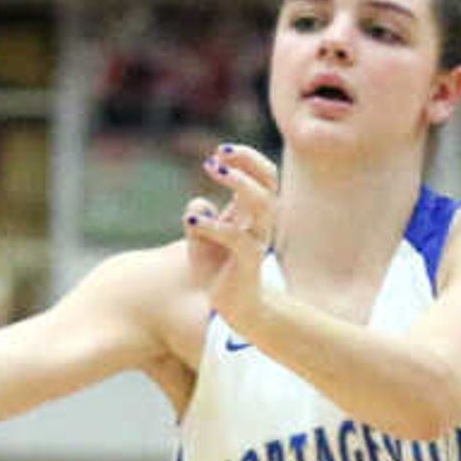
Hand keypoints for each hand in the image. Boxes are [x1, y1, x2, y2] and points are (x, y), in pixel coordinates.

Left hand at [181, 143, 277, 324]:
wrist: (232, 307)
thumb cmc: (217, 270)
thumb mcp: (200, 239)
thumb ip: (198, 217)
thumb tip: (198, 204)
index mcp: (253, 213)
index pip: (263, 174)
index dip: (245, 158)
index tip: (217, 153)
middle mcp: (261, 223)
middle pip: (269, 180)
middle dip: (247, 161)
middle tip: (217, 155)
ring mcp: (258, 241)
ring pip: (263, 203)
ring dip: (238, 182)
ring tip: (211, 169)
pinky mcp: (249, 263)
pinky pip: (237, 238)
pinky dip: (213, 226)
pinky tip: (191, 223)